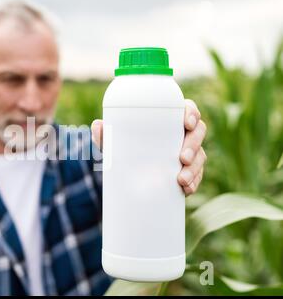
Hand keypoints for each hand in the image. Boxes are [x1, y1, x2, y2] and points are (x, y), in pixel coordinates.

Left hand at [91, 99, 206, 195]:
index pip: (187, 109)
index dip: (191, 113)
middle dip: (194, 145)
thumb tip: (98, 125)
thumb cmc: (122, 151)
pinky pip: (197, 176)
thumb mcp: (112, 144)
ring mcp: (188, 153)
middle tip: (182, 158)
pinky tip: (186, 189)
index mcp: (168, 119)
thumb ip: (105, 135)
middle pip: (198, 132)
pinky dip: (194, 182)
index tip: (186, 123)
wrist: (123, 178)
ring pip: (200, 156)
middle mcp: (181, 134)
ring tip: (181, 179)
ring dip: (195, 168)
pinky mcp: (188, 171)